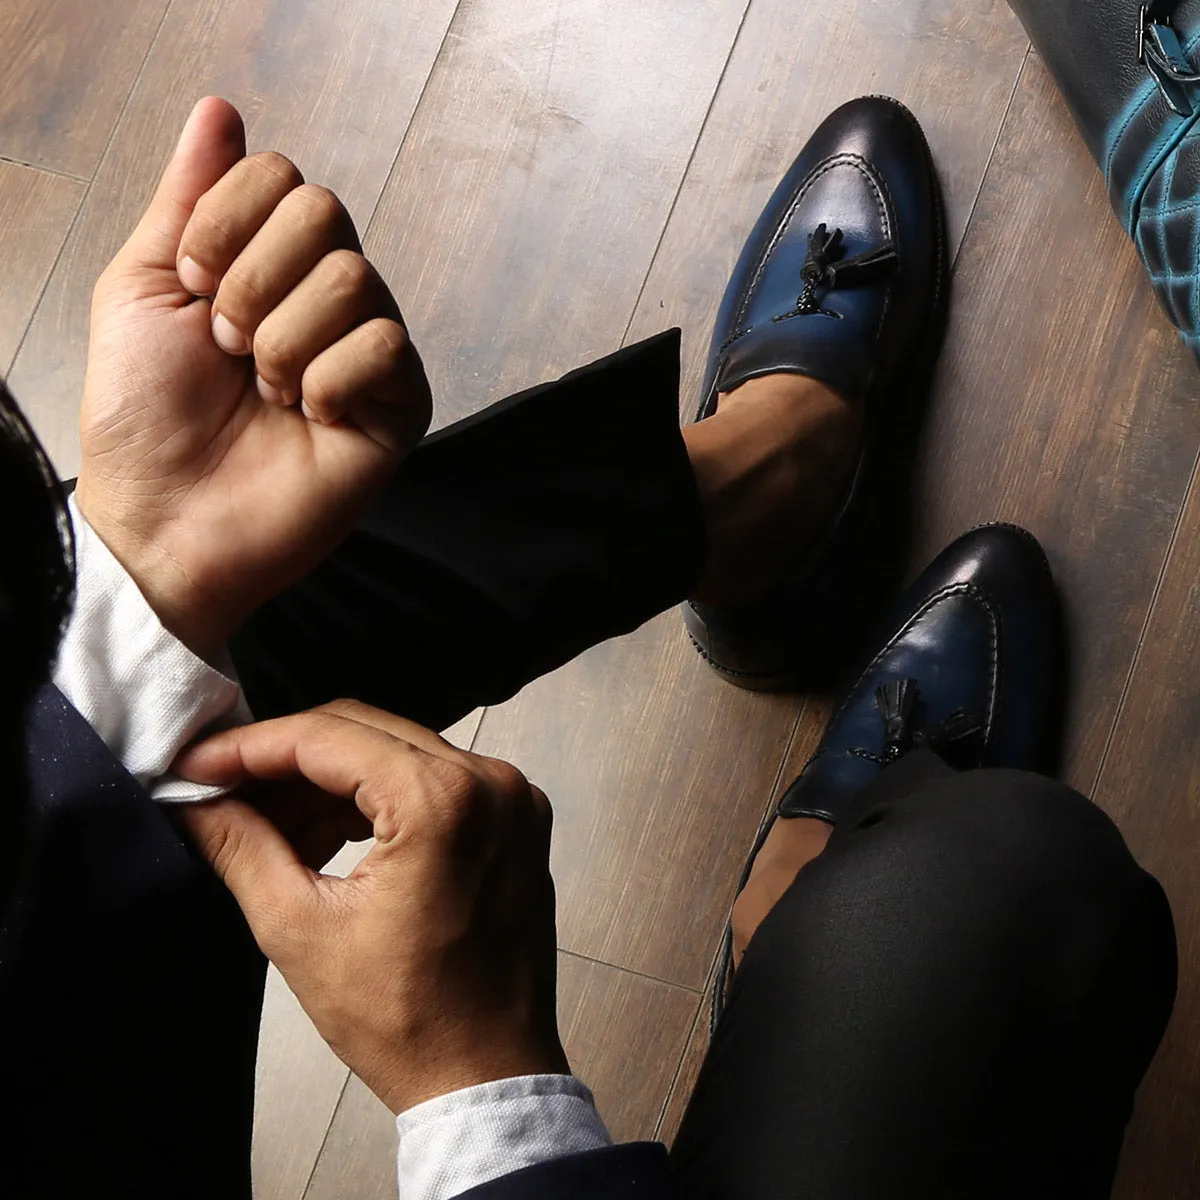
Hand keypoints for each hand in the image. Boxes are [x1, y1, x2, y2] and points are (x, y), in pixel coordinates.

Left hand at [75, 99, 430, 658]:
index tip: (192, 297)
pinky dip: (330, 382)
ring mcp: (364, 349)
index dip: (222, 229)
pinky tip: (310, 419)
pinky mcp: (400, 404)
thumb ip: (187, 199)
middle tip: (229, 348)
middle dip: (251, 282)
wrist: (166, 517)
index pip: (281, 177)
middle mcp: (322, 296)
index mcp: (265, 261)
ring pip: (352, 279)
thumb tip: (220, 110)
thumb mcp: (142, 287)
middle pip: (324, 213)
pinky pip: (386, 346)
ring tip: (265, 393)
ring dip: (283, 342)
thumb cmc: (144, 415)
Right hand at [176, 700, 567, 1113]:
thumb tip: (197, 802)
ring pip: (396, 753)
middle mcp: (490, 781)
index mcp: (443, 801)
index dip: (250, 747)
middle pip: (364, 733)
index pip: (327, 738)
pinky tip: (319, 833)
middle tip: (221, 789)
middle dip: (284, 759)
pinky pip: (431, 781)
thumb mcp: (300, 930)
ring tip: (263, 823)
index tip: (197, 765)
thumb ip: (243, 848)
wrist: (486, 1074)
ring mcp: (510, 798)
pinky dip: (373, 799)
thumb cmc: (407, 1019)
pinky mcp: (515, 819)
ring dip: (326, 781)